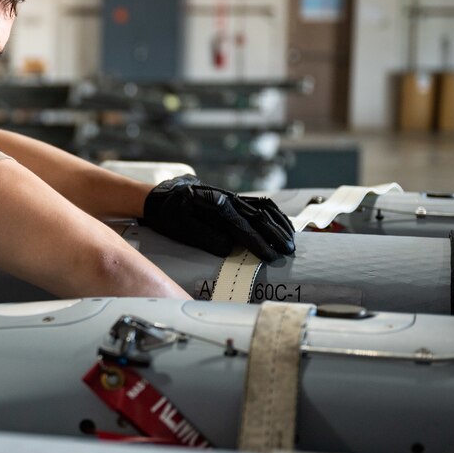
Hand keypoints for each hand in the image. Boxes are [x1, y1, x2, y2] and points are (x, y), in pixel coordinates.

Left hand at [141, 175, 295, 261]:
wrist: (162, 196)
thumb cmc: (168, 214)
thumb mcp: (179, 227)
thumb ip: (204, 236)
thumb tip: (229, 248)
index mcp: (214, 203)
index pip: (242, 226)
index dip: (257, 242)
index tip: (270, 256)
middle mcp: (227, 197)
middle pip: (258, 216)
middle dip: (275, 235)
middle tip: (288, 252)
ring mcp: (233, 196)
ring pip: (263, 208)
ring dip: (279, 224)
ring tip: (291, 241)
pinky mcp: (235, 199)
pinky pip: (260, 204)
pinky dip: (275, 215)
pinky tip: (284, 225)